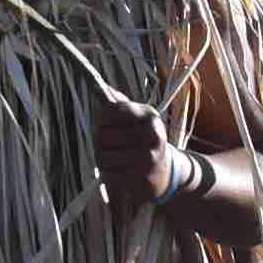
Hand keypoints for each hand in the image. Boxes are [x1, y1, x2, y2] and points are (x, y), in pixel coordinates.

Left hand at [92, 95, 182, 219]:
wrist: (166, 172)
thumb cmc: (144, 141)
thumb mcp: (137, 119)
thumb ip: (118, 104)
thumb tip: (96, 84)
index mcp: (149, 115)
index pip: (112, 109)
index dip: (102, 117)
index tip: (104, 122)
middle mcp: (152, 134)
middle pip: (102, 135)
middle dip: (100, 142)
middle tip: (109, 145)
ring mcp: (148, 157)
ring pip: (102, 156)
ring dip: (102, 160)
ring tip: (113, 160)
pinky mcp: (142, 177)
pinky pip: (108, 175)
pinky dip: (108, 175)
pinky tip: (118, 172)